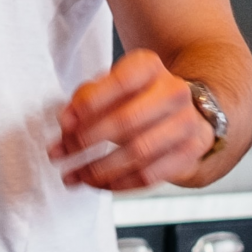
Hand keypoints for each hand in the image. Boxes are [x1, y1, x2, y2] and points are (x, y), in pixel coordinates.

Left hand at [49, 49, 213, 191]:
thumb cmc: (135, 98)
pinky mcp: (190, 152)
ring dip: (99, 169)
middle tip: (61, 153)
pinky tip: (98, 184)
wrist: (179, 112)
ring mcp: (186, 123)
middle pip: (127, 120)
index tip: (64, 123)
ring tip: (74, 175)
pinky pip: (150, 175)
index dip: (90, 104)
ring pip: (139, 153)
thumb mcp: (110, 86)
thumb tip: (67, 121)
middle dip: (87, 141)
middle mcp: (173, 92)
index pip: (120, 82)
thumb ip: (85, 99)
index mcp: (149, 67)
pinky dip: (119, 184)